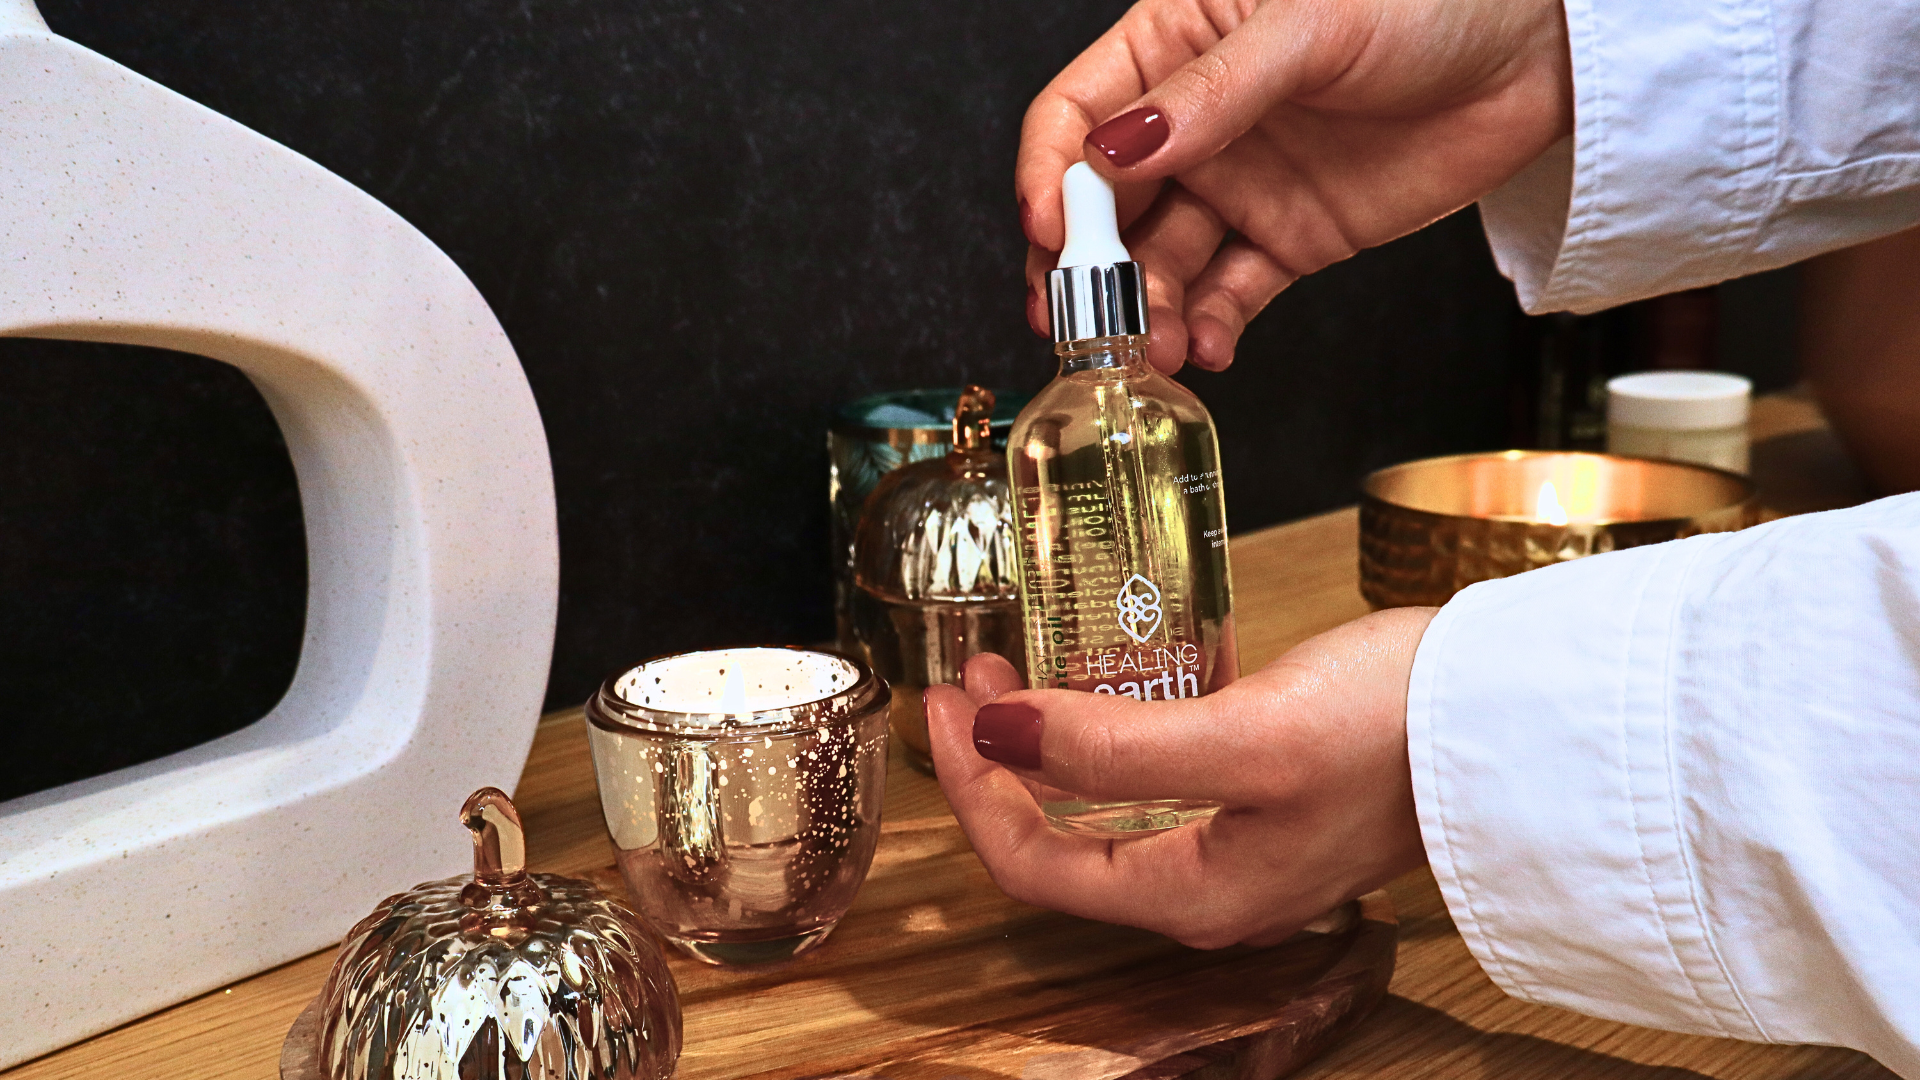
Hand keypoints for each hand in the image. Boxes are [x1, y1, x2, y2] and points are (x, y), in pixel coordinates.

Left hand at [927, 606, 1436, 947]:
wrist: (1527, 713)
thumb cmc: (1403, 728)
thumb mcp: (1245, 734)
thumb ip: (1114, 746)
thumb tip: (996, 739)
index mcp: (1197, 895)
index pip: (1037, 868)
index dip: (974, 791)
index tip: (948, 702)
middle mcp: (1216, 890)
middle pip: (1066, 845)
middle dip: (1003, 765)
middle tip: (975, 679)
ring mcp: (1250, 848)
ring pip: (1112, 812)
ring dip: (1054, 747)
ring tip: (1023, 673)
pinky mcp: (1280, 801)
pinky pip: (1166, 784)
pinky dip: (1117, 738)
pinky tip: (1116, 684)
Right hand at [1017, 0, 1572, 372]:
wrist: (1541, 53)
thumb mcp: (1309, 26)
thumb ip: (1209, 95)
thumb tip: (1115, 149)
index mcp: (1176, 44)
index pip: (1077, 115)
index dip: (1050, 173)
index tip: (1049, 226)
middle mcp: (1197, 123)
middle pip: (1105, 205)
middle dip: (1086, 266)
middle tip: (1083, 314)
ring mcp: (1242, 185)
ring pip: (1162, 262)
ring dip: (1146, 309)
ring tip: (1153, 344)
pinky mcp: (1291, 239)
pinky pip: (1229, 293)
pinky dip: (1209, 325)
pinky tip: (1204, 344)